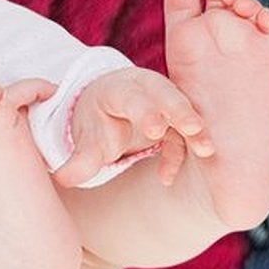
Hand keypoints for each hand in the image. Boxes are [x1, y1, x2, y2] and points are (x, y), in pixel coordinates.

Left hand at [53, 66, 213, 188]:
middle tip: (193, 128)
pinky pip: (183, 134)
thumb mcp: (86, 138)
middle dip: (180, 111)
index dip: (145, 111)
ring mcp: (164, 101)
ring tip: (206, 150)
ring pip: (184, 111)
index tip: (155, 129)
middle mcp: (145, 89)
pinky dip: (181, 153)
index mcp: (118, 90)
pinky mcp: (176, 117)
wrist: (107, 107)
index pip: (133, 97)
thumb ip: (79, 160)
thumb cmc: (97, 121)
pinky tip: (165, 178)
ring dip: (195, 130)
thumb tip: (62, 179)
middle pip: (166, 95)